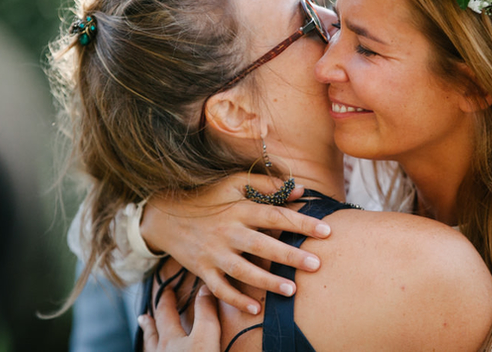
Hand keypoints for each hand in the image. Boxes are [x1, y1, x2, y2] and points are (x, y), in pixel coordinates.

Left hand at [138, 286, 219, 351]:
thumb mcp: (206, 336)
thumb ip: (205, 313)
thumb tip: (204, 289)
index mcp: (169, 338)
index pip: (165, 313)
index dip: (167, 300)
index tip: (167, 291)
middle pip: (151, 335)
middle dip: (149, 323)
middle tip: (143, 316)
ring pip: (149, 350)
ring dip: (148, 341)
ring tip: (146, 337)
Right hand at [140, 173, 330, 314]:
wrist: (164, 214)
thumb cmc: (206, 197)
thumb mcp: (233, 183)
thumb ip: (266, 185)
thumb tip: (298, 189)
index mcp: (239, 209)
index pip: (276, 216)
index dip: (302, 223)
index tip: (327, 231)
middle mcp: (228, 231)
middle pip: (263, 246)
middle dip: (291, 256)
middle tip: (316, 264)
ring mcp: (214, 253)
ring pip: (243, 271)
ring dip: (268, 282)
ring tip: (292, 290)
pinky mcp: (202, 269)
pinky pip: (220, 289)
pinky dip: (236, 300)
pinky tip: (255, 308)